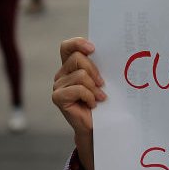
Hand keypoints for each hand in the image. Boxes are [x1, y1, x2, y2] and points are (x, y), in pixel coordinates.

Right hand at [52, 38, 106, 169]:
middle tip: (103, 84)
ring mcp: (58, 85)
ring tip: (99, 98)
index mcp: (71, 66)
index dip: (78, 43)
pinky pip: (78, 89)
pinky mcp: (58, 97)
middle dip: (94, 71)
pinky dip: (89, 96)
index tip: (93, 49)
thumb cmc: (101, 102)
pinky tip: (92, 104)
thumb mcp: (101, 81)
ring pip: (81, 75)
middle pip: (77, 59)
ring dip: (94, 88)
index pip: (67, 47)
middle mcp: (62, 74)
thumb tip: (111, 53)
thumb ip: (98, 67)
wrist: (97, 126)